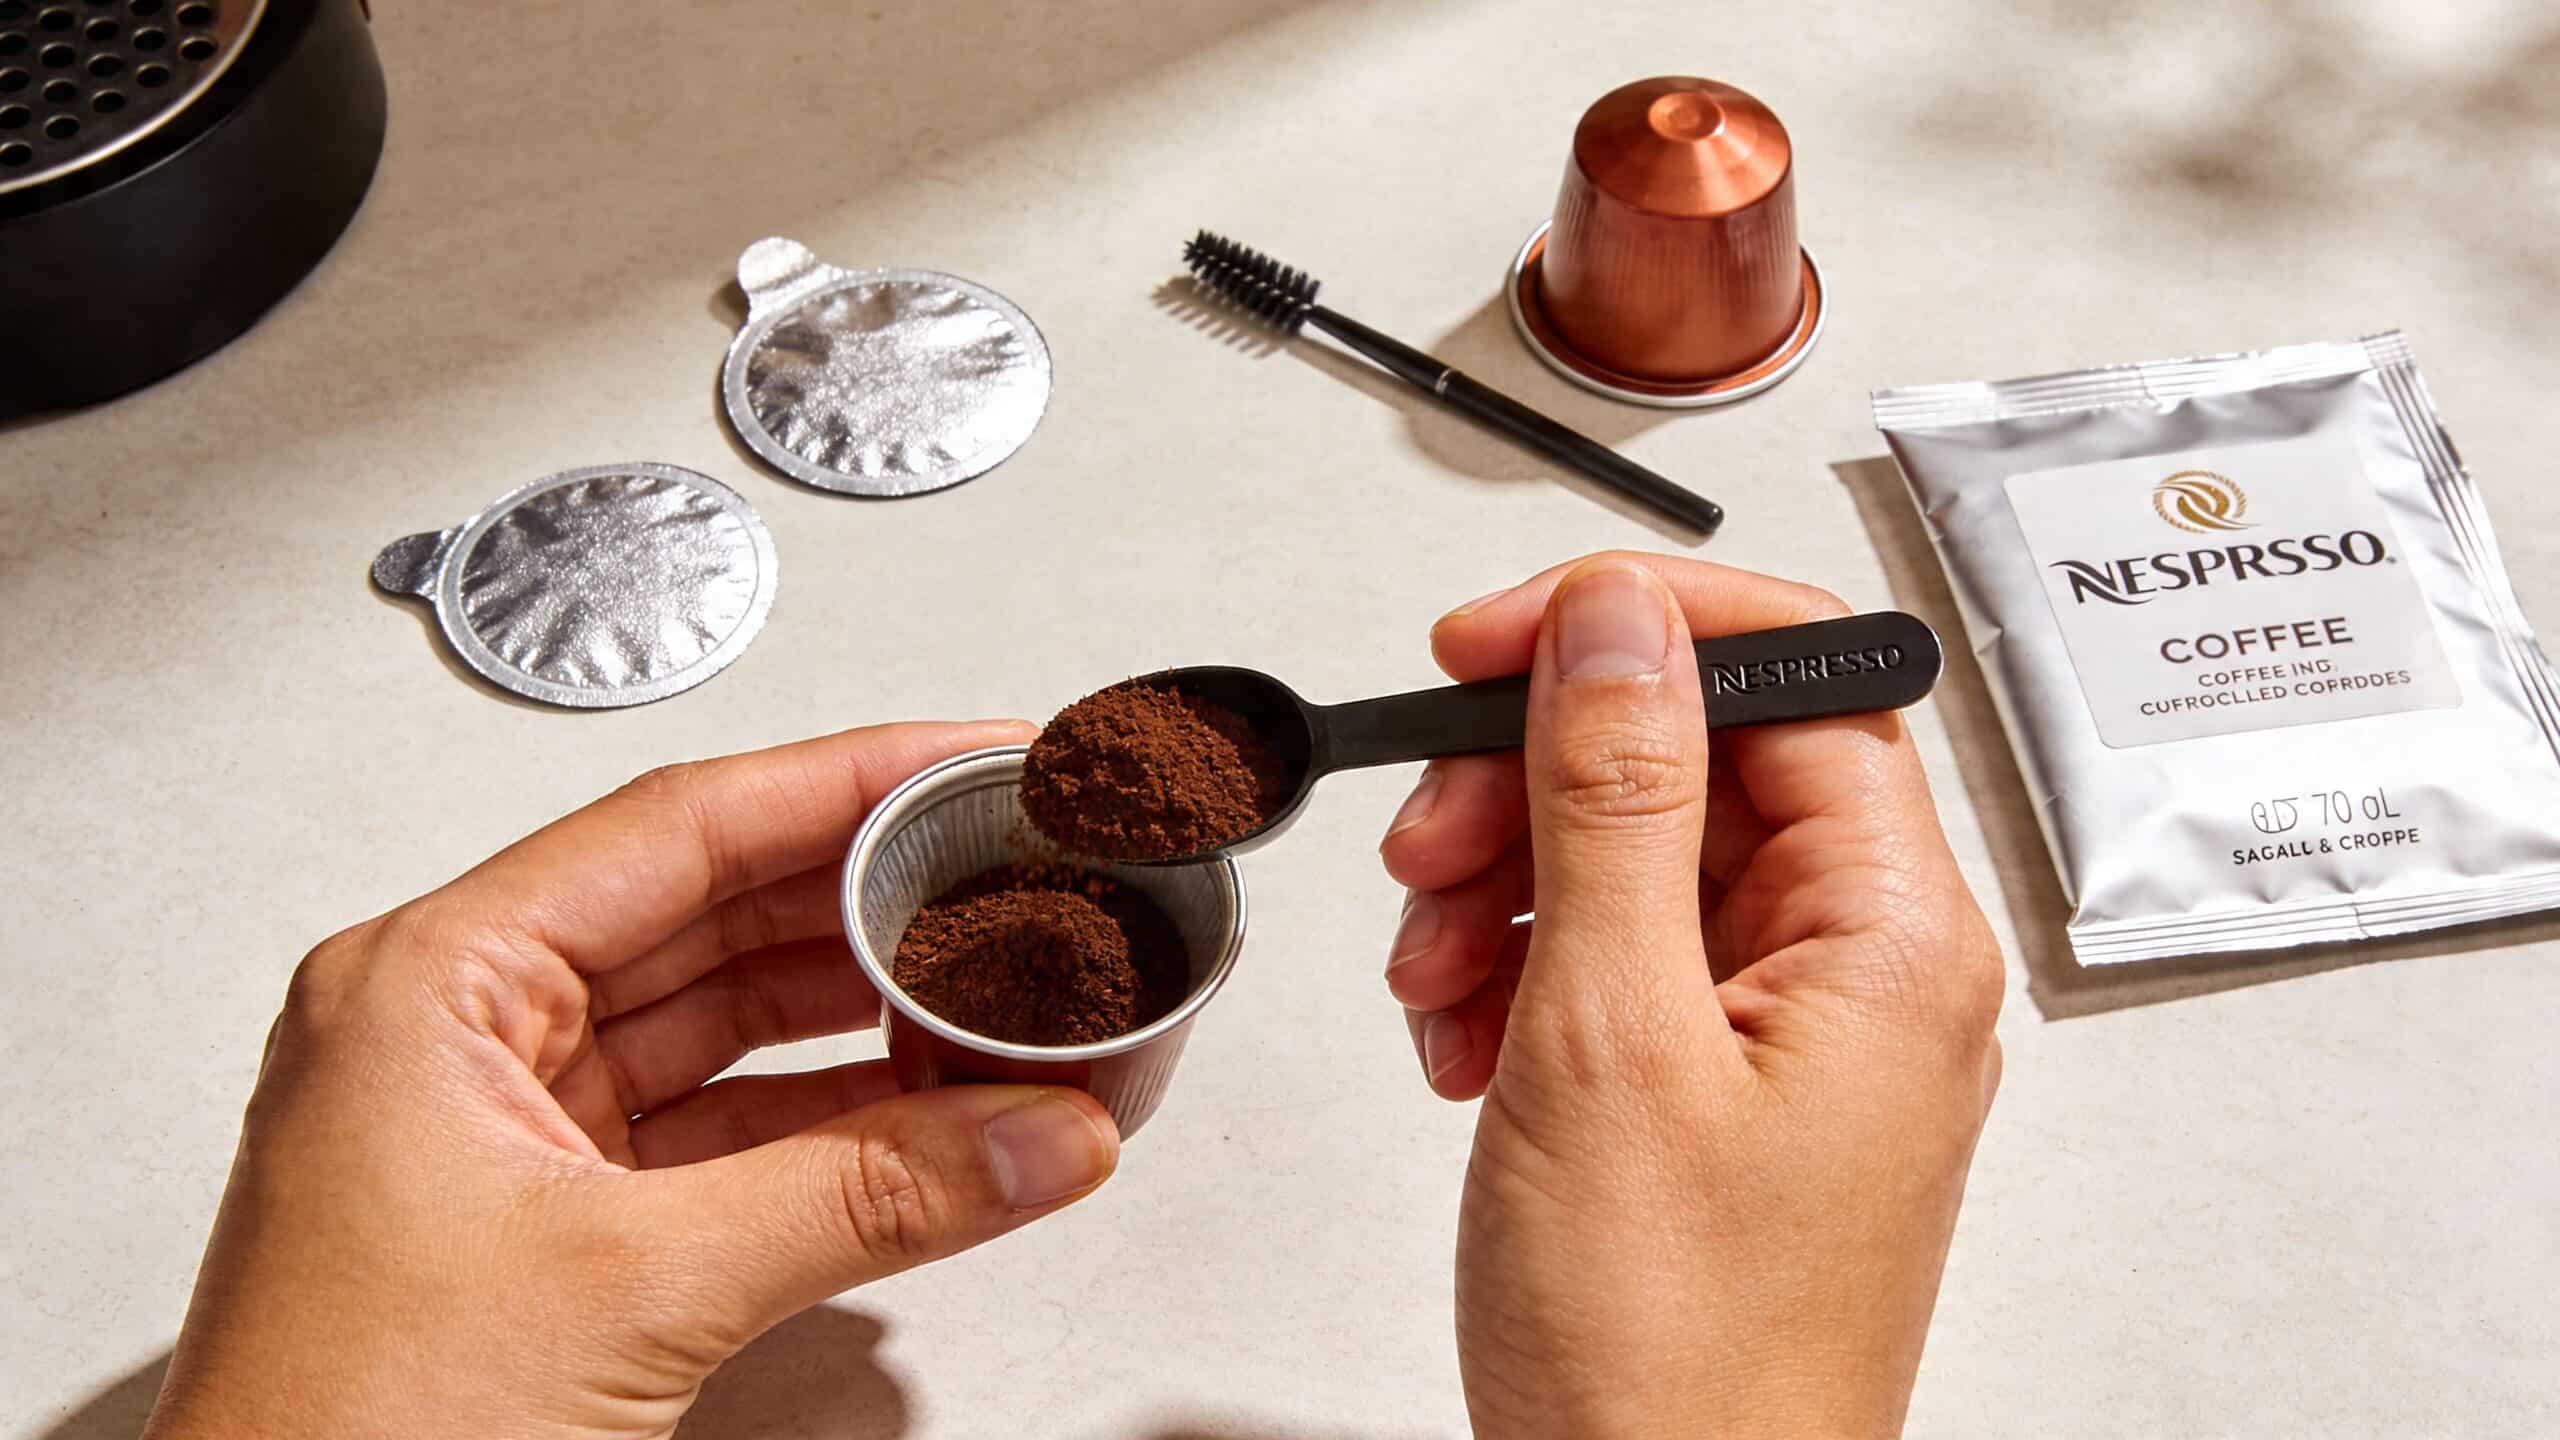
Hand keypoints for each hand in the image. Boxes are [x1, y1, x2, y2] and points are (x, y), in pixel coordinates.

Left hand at [144, 721, 1120, 1439]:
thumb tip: (1035, 1132)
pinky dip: (830, 1124)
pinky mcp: (551, 1222)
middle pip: (708, 912)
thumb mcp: (635, 1290)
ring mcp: (505, 1130)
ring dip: (862, 1018)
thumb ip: (866, 1198)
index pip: (677, 827)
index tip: (965, 760)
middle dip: (871, 901)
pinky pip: (720, 1131)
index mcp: (429, 987)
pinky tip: (928, 1114)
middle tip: (1004, 869)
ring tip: (992, 990)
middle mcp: (458, 1035)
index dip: (845, 781)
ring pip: (723, 1025)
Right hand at [1379, 556, 2002, 1437]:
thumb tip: (1616, 621)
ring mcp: (1797, 1032)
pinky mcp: (1728, 1087)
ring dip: (1507, 886)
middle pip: (1699, 763)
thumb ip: (1612, 798)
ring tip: (1436, 979)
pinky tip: (1465, 1038)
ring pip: (1640, 859)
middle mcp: (1866, 969)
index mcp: (1891, 936)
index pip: (1796, 676)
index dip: (1637, 633)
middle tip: (1432, 844)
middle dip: (1534, 785)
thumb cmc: (1673, 1358)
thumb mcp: (1609, 1036)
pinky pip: (1621, 960)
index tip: (1495, 642)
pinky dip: (1520, 973)